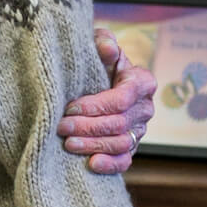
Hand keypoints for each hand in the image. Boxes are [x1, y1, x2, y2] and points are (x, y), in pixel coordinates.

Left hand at [56, 28, 157, 174]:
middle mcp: (145, 107)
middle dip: (88, 126)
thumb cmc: (97, 59)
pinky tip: (91, 164)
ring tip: (68, 144)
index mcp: (142, 82)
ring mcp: (140, 129)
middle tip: (62, 127)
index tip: (70, 107)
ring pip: (121, 143)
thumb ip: (103, 42)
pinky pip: (125, 160)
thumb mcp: (99, 44)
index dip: (96, 105)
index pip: (122, 98)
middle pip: (119, 123)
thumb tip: (107, 47)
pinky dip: (110, 165)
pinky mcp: (131, 146)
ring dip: (94, 145)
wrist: (98, 78)